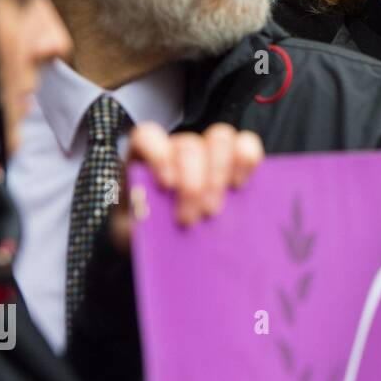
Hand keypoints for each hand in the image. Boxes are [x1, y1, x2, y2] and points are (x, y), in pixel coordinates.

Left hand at [112, 121, 263, 247]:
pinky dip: (246, 162)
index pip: (147, 136)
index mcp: (145, 157)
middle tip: (191, 219)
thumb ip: (136, 221)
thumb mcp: (133, 230)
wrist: (171, 244)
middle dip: (194, 184)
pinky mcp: (236, 158)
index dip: (158, 155)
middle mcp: (177, 147)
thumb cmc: (150, 231)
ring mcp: (208, 149)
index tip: (166, 185)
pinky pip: (247, 144)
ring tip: (213, 209)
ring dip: (219, 173)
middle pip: (189, 146)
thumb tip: (148, 214)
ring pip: (220, 138)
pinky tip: (238, 187)